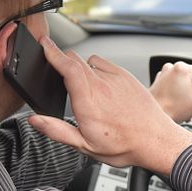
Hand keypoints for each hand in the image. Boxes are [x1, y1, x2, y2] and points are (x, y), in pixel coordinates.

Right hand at [28, 38, 191, 175]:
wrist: (156, 140)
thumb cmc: (124, 145)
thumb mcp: (85, 146)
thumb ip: (56, 131)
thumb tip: (35, 120)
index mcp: (87, 100)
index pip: (66, 66)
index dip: (52, 52)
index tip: (43, 44)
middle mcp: (101, 84)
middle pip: (75, 58)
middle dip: (62, 59)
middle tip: (55, 66)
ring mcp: (116, 78)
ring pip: (89, 60)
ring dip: (80, 66)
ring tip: (82, 85)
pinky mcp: (127, 76)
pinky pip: (105, 64)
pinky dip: (97, 69)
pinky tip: (100, 86)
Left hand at [149, 62, 191, 122]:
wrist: (152, 119)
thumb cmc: (172, 109)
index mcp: (181, 68)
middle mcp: (170, 68)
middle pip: (190, 80)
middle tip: (189, 105)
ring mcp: (162, 75)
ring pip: (180, 84)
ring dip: (183, 95)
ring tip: (181, 107)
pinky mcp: (156, 83)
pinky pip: (171, 88)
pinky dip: (174, 96)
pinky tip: (174, 107)